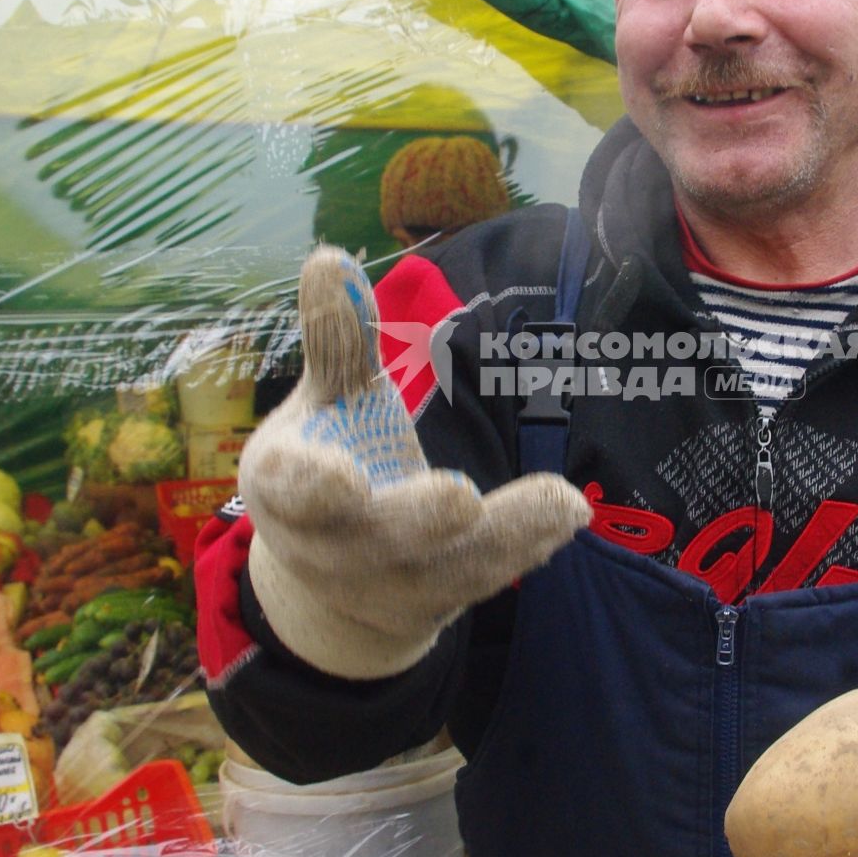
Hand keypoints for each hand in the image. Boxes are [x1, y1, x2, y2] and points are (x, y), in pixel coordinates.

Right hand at [239, 244, 591, 676]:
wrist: (331, 578)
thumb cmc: (330, 457)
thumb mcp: (326, 400)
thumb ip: (335, 340)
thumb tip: (331, 257)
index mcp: (288, 489)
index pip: (292, 489)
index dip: (312, 485)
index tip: (340, 477)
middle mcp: (333, 547)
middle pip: (378, 537)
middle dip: (419, 518)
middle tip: (459, 497)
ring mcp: (389, 582)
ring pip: (449, 565)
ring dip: (506, 534)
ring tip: (561, 502)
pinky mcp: (439, 600)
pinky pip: (486, 576)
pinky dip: (529, 547)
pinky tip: (569, 514)